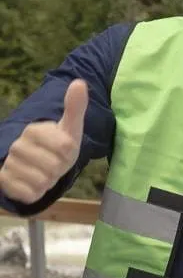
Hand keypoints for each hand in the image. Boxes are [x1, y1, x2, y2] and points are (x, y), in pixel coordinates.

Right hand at [0, 80, 87, 204]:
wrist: (35, 165)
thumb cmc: (56, 146)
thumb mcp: (70, 129)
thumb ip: (75, 107)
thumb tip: (79, 82)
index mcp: (34, 130)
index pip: (67, 147)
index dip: (70, 154)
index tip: (64, 151)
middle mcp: (18, 146)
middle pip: (55, 168)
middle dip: (59, 169)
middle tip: (54, 164)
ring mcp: (9, 164)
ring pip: (43, 182)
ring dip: (48, 182)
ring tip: (43, 173)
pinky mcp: (4, 182)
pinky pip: (30, 194)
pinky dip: (36, 193)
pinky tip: (33, 183)